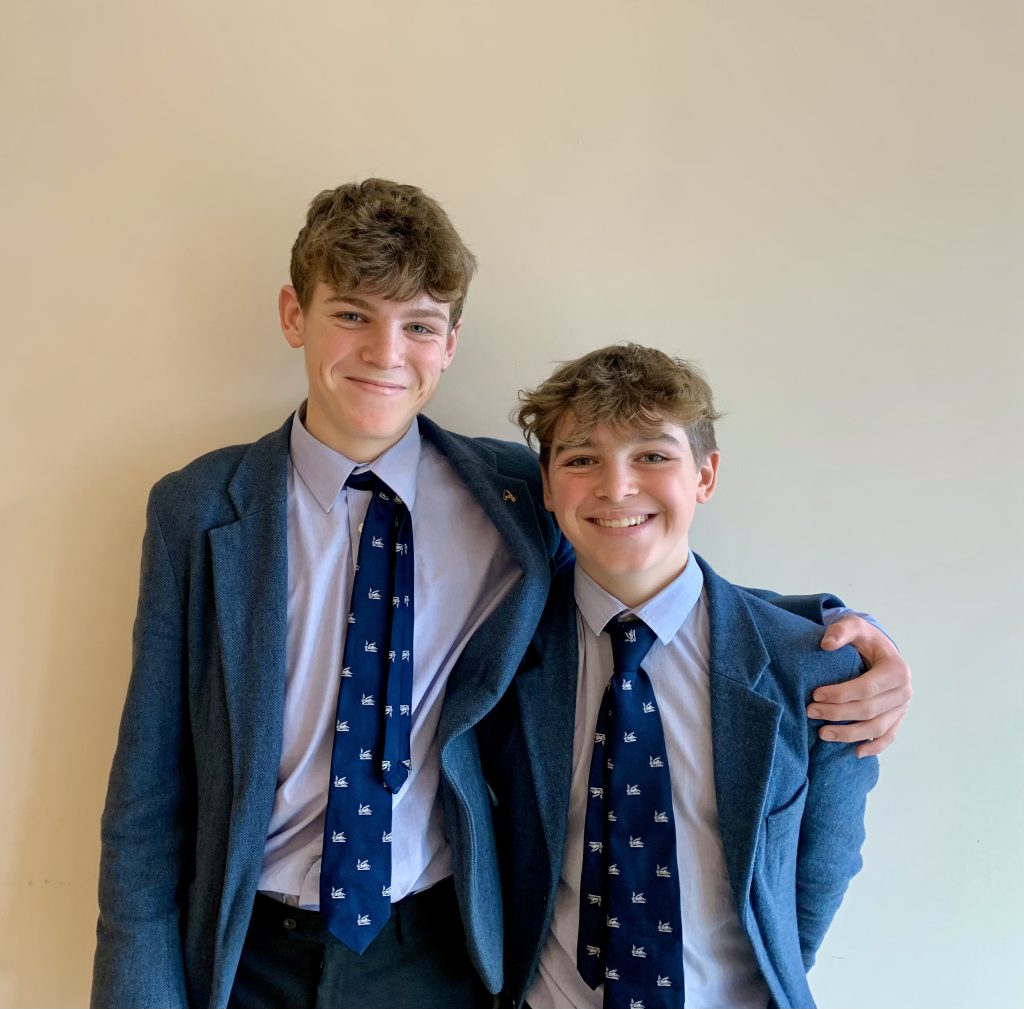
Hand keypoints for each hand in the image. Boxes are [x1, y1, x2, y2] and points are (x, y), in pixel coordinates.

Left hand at [807, 615, 911, 756]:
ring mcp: (902, 707)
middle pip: (869, 710)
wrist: (879, 649)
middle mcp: (904, 691)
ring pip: (876, 727)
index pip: (866, 688)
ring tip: (823, 733)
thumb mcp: (854, 626)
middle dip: (838, 714)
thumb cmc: (865, 639)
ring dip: (849, 734)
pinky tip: (855, 752)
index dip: (840, 694)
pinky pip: (888, 737)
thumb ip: (841, 631)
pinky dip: (874, 747)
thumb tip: (826, 645)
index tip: (815, 695)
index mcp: (897, 669)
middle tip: (811, 712)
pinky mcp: (898, 718)